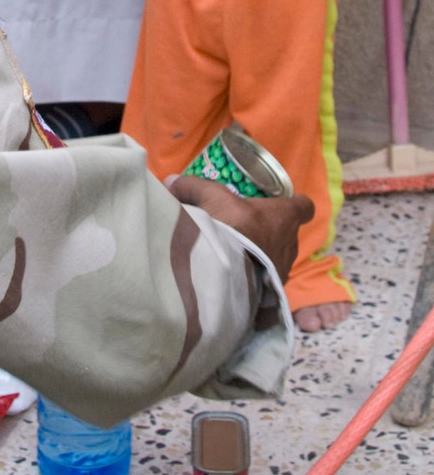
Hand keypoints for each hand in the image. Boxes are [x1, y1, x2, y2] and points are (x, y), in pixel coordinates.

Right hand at [167, 174, 313, 286]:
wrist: (226, 273)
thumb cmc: (229, 228)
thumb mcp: (209, 198)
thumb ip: (191, 187)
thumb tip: (171, 181)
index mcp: (284, 216)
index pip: (304, 207)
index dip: (295, 204)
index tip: (282, 204)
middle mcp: (291, 244)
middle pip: (288, 233)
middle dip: (271, 230)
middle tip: (248, 228)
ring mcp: (284, 270)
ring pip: (279, 257)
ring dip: (263, 255)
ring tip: (239, 255)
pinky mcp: (273, 293)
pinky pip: (268, 280)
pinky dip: (256, 277)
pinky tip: (237, 276)